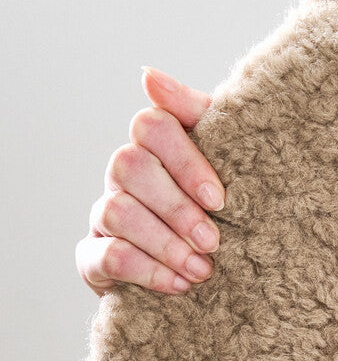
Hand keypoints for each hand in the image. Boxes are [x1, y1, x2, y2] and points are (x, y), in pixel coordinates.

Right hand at [75, 66, 224, 297]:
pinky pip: (108, 256)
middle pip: (129, 166)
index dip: (185, 161)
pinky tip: (180, 285)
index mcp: (152, 148)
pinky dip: (148, 271)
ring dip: (165, 244)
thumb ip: (197, 116)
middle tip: (213, 242)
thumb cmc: (218, 215)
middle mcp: (121, 176)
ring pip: (117, 212)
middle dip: (176, 208)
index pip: (152, 126)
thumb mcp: (224, 164)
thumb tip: (148, 76)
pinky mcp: (91, 259)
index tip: (219, 200)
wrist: (210, 281)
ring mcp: (102, 216)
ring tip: (202, 270)